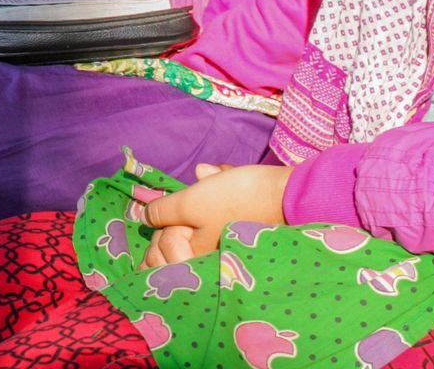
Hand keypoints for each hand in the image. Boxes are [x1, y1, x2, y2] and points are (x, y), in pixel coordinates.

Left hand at [141, 163, 290, 266]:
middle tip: (197, 195)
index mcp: (195, 257)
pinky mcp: (235, 218)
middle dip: (181, 206)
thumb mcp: (190, 203)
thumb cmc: (236, 200)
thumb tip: (147, 217)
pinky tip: (221, 175)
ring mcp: (222, 235)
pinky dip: (215, 185)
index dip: (158, 230)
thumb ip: (163, 212)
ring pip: (194, 211)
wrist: (287, 193)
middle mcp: (208, 253)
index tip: (168, 216)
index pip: (160, 253)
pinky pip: (213, 201)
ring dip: (199, 189)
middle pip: (176, 231)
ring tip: (212, 179)